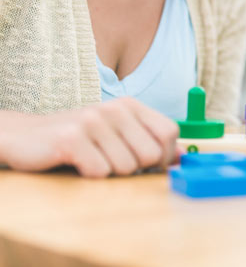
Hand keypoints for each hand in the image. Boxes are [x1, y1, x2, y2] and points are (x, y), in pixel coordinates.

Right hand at [0, 97, 178, 177]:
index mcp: (130, 105)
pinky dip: (90, 176)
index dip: (166, 156)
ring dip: (110, 173)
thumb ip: (150, 142)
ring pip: (126, 168)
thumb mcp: (117, 135)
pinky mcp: (72, 138)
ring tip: (91, 160)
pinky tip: (76, 163)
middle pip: (152, 154)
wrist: (24, 136)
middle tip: (111, 162)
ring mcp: (93, 121)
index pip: (170, 132)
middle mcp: (115, 109)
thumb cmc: (77, 139)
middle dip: (136, 169)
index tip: (150, 165)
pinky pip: (100, 172)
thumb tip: (184, 157)